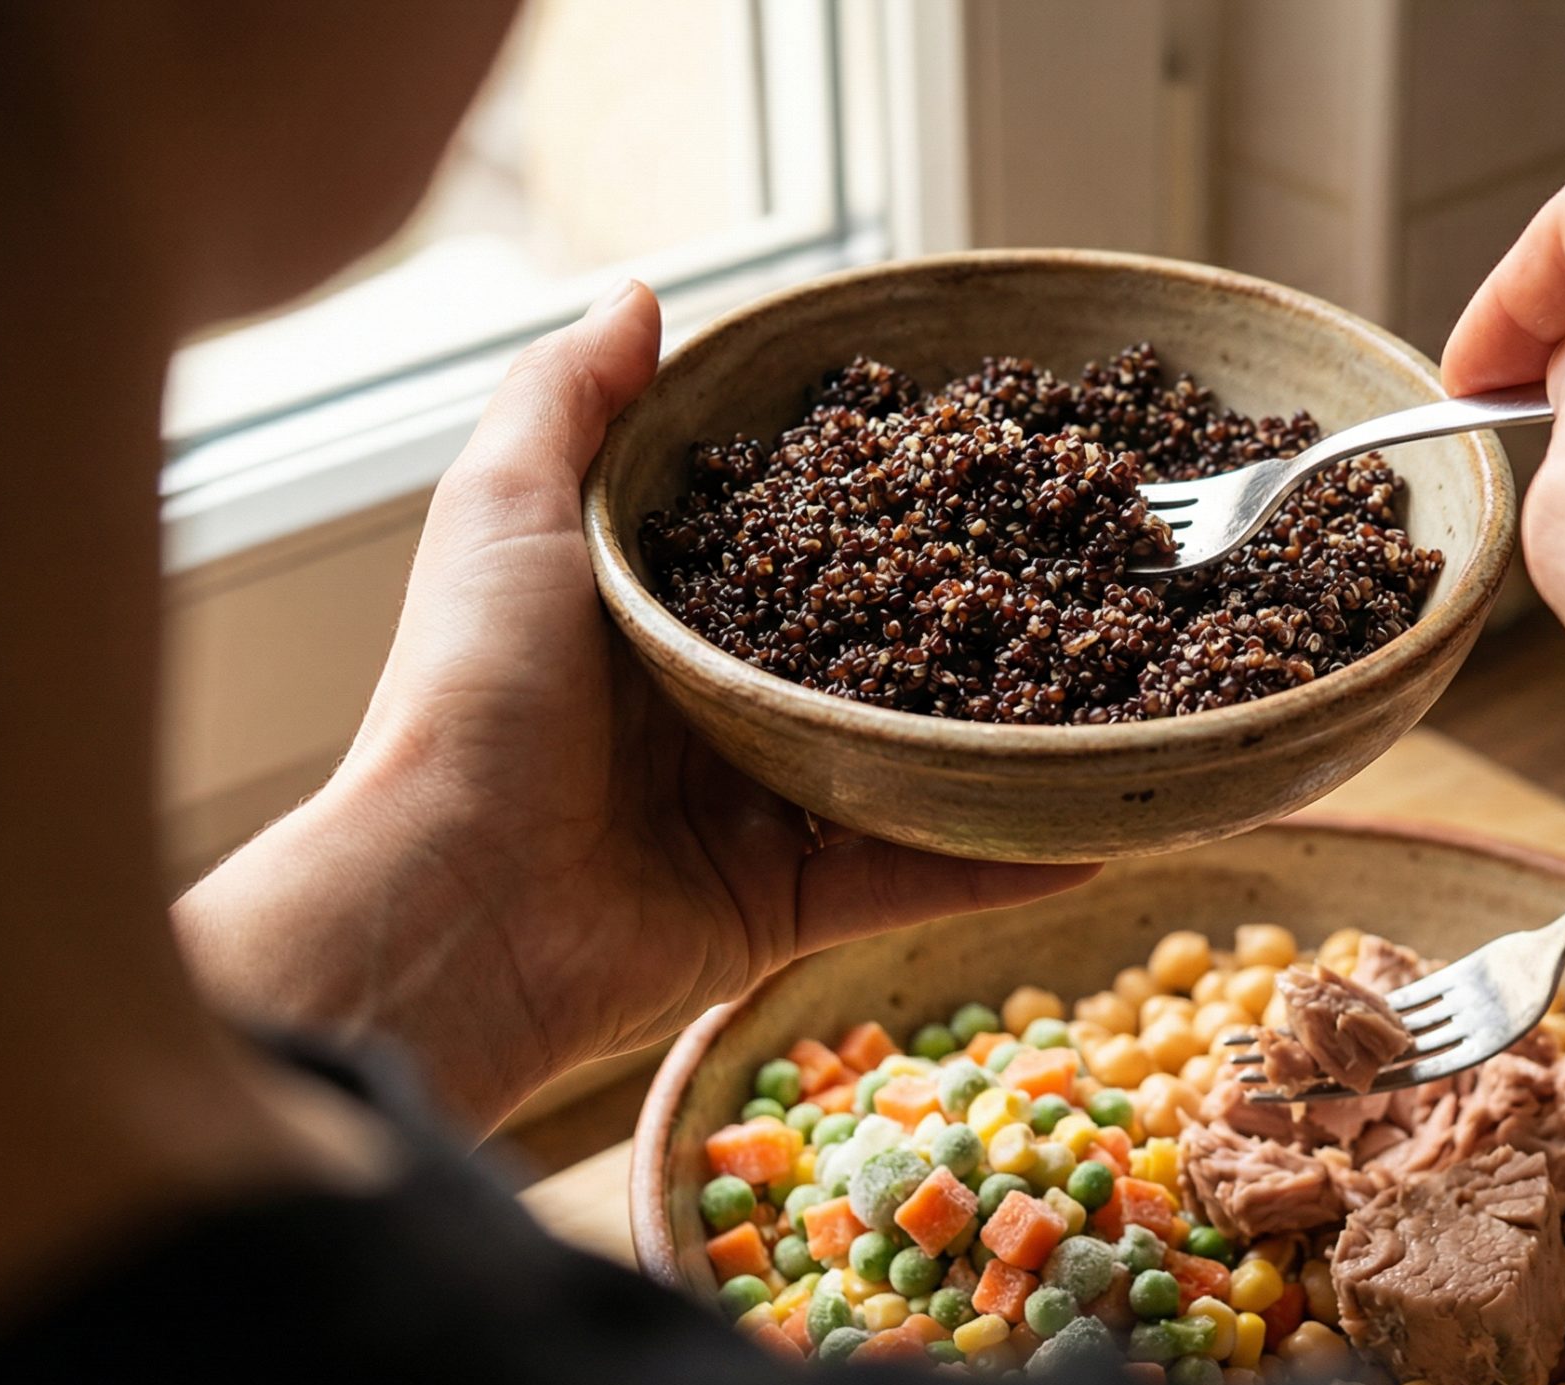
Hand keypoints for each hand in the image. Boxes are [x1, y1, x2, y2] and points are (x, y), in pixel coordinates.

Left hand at [174, 283, 1093, 1131]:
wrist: (454, 904)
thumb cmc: (471, 694)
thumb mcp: (504, 511)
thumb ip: (569, 399)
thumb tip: (643, 295)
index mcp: (645, 615)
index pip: (774, 542)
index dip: (856, 499)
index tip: (954, 451)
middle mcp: (704, 710)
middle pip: (851, 652)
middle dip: (949, 615)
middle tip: (1065, 560)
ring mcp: (748, 814)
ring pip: (900, 766)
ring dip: (994, 737)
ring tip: (1110, 690)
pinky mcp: (781, 909)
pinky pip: (912, 879)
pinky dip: (1003, 863)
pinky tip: (1097, 830)